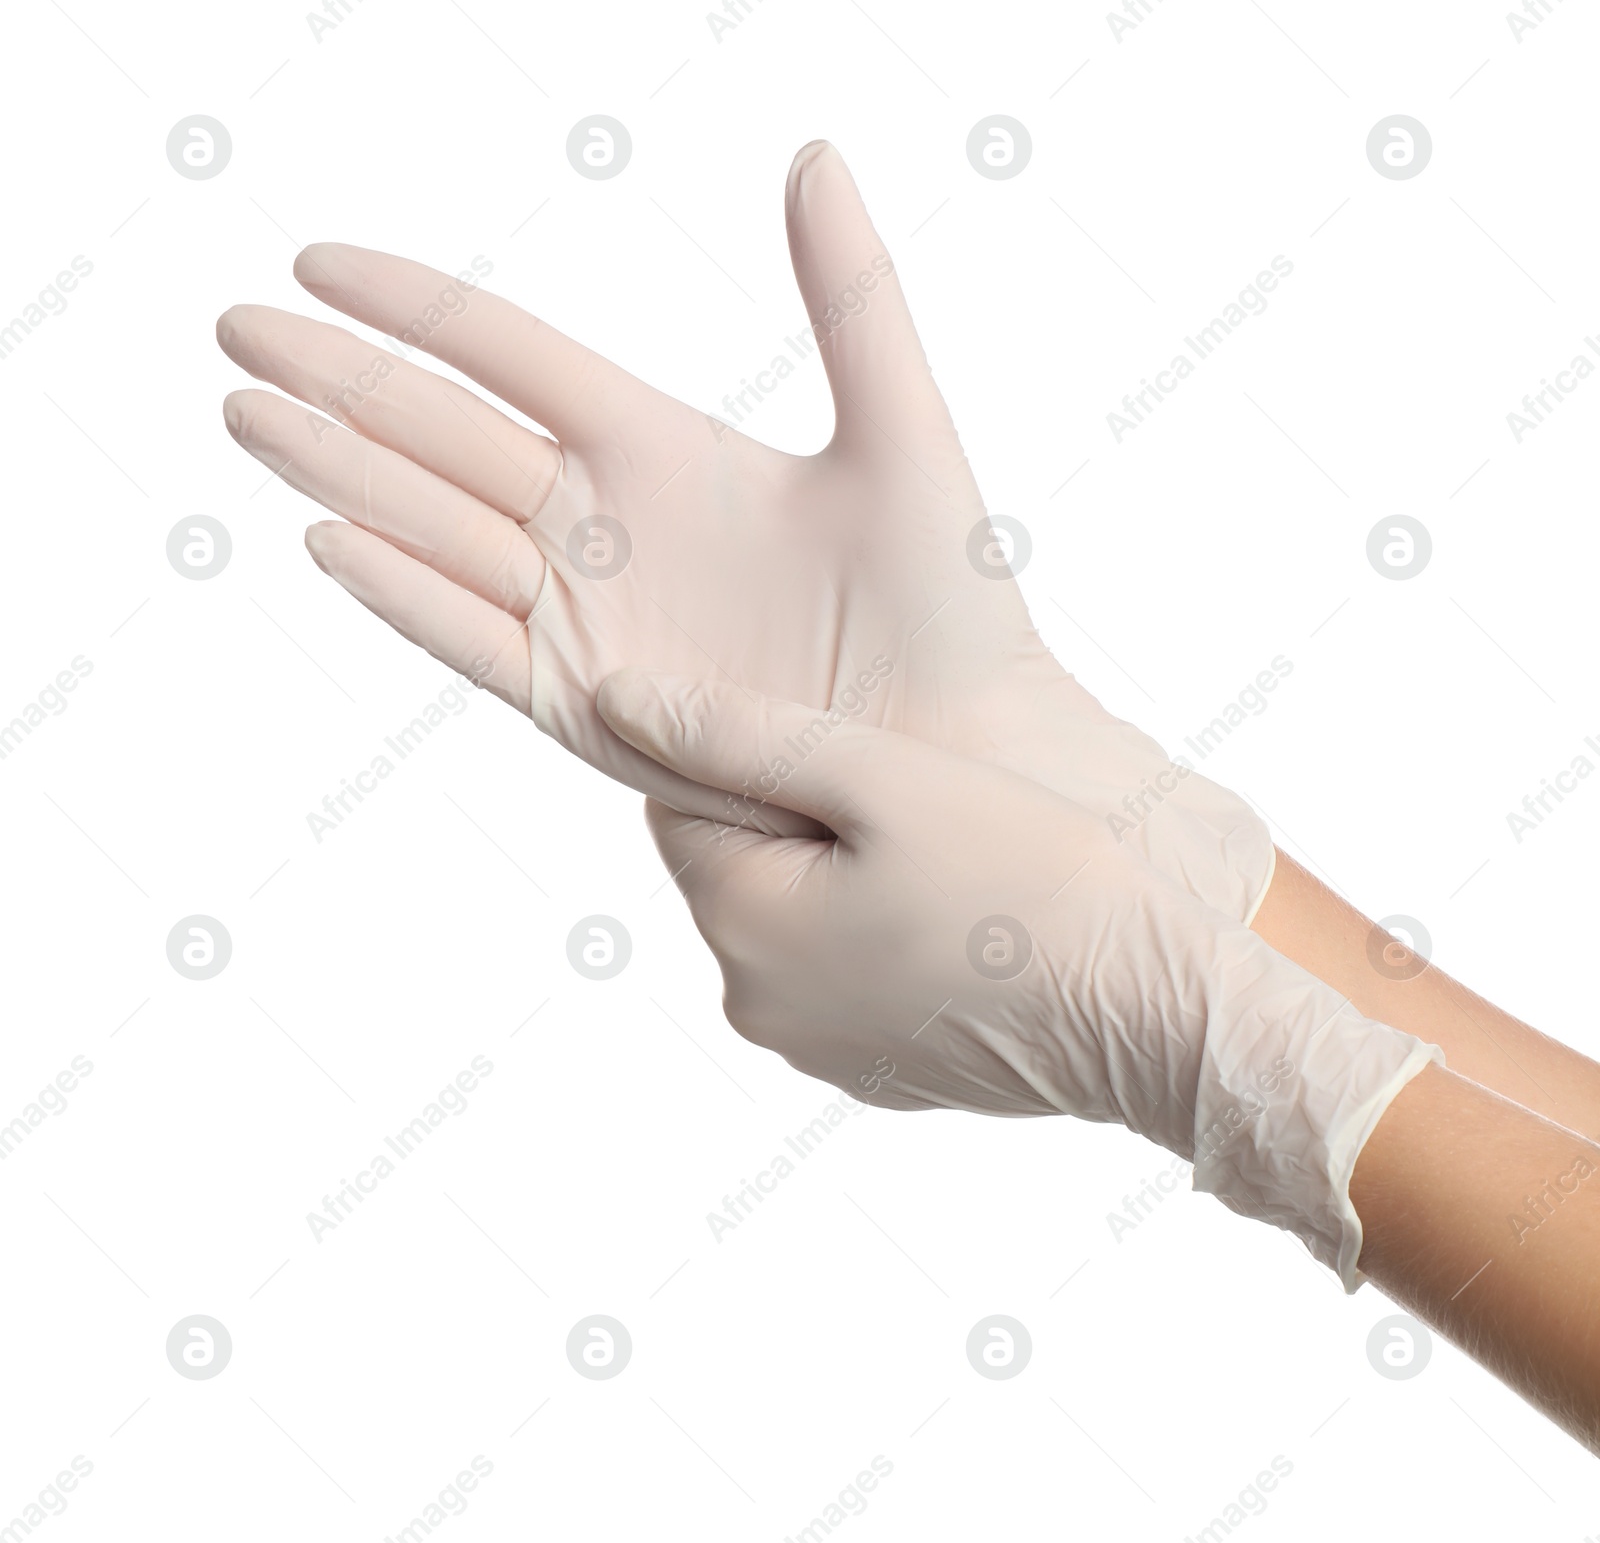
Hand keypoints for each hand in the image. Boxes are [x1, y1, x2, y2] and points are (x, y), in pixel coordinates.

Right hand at [217, 142, 1270, 896]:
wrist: (949, 752)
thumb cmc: (946, 603)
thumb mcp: (900, 432)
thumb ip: (850, 299)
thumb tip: (815, 152)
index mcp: (660, 446)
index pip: (508, 356)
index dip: (415, 307)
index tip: (318, 258)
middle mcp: (604, 523)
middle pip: (443, 434)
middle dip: (340, 381)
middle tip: (235, 326)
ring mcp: (584, 615)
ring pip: (435, 529)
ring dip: (339, 471)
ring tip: (247, 412)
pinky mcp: (581, 705)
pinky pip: (474, 638)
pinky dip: (404, 592)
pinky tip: (329, 539)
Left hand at [596, 666, 1435, 1288]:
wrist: (1151, 1011)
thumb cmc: (1029, 880)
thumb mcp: (880, 777)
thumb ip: (738, 735)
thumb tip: (617, 702)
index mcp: (741, 926)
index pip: (681, 807)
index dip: (751, 754)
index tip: (840, 739)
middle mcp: (757, 1003)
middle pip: (738, 864)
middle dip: (801, 814)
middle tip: (907, 787)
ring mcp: (818, 1047)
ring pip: (795, 916)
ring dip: (844, 870)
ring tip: (944, 847)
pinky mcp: (876, 1068)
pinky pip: (845, 969)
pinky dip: (880, 928)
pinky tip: (960, 908)